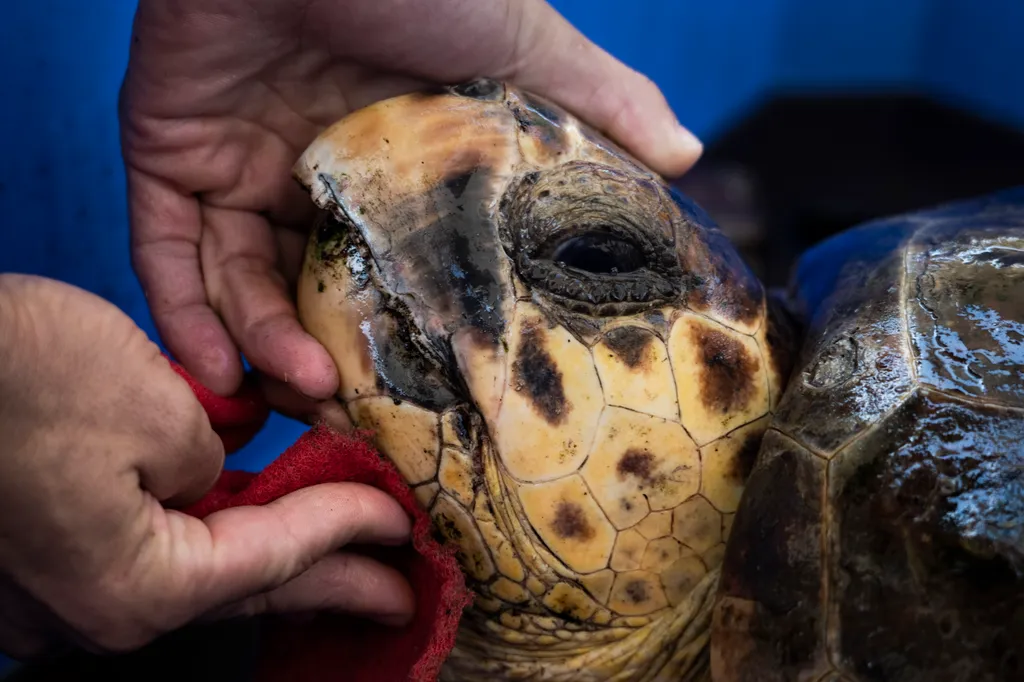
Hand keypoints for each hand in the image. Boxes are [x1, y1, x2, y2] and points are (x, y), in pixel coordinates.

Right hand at [0, 274, 413, 658]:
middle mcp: (94, 609)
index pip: (273, 559)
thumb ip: (209, 462)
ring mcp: (57, 588)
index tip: (400, 522)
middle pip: (243, 589)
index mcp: (137, 588)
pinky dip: (206, 531)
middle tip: (394, 592)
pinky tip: (247, 520)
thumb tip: (208, 472)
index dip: (347, 533)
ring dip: (270, 558)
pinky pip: (146, 547)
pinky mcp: (40, 549)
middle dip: (327, 586)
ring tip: (341, 559)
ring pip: (195, 571)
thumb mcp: (158, 410)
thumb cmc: (19, 375)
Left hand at [119, 0, 702, 409]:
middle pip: (306, 293)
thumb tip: (690, 153)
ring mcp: (234, 163)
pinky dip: (186, 315)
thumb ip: (596, 98)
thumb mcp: (520, 43)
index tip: (417, 398)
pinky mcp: (168, 150)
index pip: (387, 270)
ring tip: (305, 396)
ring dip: (262, 350)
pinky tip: (222, 371)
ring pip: (235, 285)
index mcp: (386, 160)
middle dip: (322, 363)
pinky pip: (165, 250)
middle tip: (350, 421)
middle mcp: (309, 174)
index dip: (398, 336)